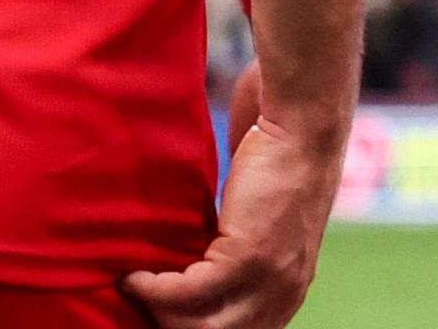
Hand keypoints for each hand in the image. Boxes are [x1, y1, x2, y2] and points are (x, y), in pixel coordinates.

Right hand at [124, 64, 344, 328]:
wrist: (301, 130)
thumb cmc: (278, 169)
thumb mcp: (259, 232)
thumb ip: (235, 262)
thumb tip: (190, 278)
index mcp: (287, 291)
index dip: (194, 327)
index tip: (160, 313)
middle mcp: (283, 293)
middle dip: (169, 324)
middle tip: (139, 302)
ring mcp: (269, 278)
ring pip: (199, 325)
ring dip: (157, 309)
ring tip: (136, 284)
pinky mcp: (249, 255)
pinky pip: (188, 292)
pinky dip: (153, 288)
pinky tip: (137, 273)